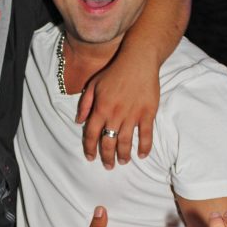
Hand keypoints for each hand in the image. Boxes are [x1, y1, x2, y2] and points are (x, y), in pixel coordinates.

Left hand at [76, 53, 159, 168]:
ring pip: (126, 142)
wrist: (138, 61)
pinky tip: (141, 155)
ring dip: (123, 155)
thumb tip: (79, 122)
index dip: (89, 148)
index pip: (91, 134)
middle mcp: (114, 115)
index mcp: (100, 109)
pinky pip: (146, 135)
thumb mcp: (93, 85)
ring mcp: (132, 115)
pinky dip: (144, 147)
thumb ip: (84, 104)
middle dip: (107, 157)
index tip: (90, 158)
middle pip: (108, 142)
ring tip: (122, 161)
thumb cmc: (114, 72)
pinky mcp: (147, 113)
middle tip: (108, 166)